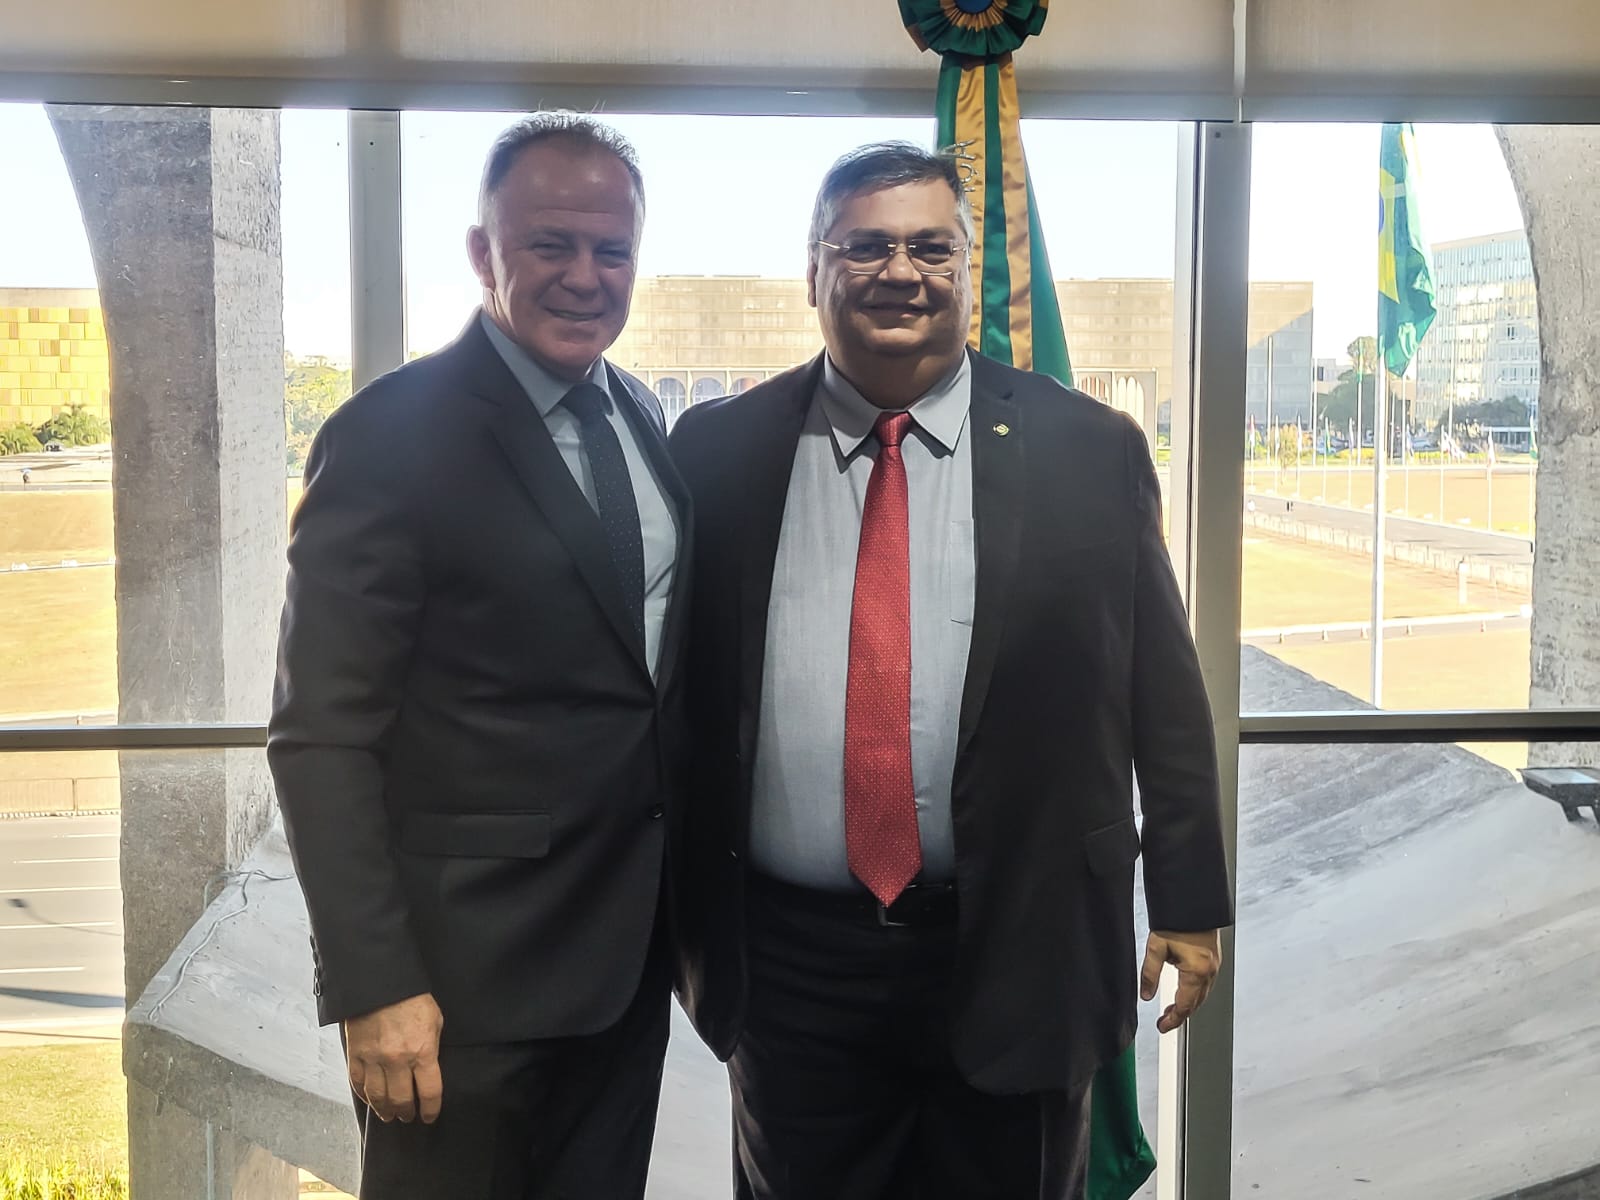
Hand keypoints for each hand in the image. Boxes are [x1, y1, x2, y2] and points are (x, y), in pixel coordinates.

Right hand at [343, 992, 444, 1123]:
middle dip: (406, 1113)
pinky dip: (365, 1096)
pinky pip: (359, 1083)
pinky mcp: (356, 1054)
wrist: (379, 982)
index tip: (429, 1116)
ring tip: (389, 1115)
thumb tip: (428, 1066)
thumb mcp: (435, 1020)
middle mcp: (398, 1060)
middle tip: (407, 1117)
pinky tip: (371, 1099)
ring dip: (385, 1110)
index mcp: (422, 1051)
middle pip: (402, 1100)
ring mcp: (374, 1059)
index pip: (429, 1092)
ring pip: (378, 1097)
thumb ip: (432, 1046)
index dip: (430, 1109)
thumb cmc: (412, 998)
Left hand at [1140, 929, 1221, 1034]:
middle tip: (1164, 1021)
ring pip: (1202, 995)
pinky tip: (1183, 991)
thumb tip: (1145, 994)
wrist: (1193, 904)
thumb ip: (1149, 973)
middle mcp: (1209, 971)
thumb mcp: (1156, 947)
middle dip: (1180, 1014)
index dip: (1173, 1019)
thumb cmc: (1176, 921)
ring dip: (1187, 1004)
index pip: (1185, 1005)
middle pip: (1195, 1003)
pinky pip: (1205, 984)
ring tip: (1171, 1009)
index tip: (1163, 1026)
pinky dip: (1194, 993)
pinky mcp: (1213, 960)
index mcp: (1196, 971)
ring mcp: (1214, 966)